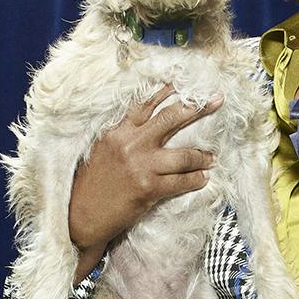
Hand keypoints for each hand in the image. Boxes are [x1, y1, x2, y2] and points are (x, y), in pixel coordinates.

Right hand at [69, 84, 222, 257]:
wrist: (81, 215)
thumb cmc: (92, 183)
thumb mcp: (103, 149)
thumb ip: (124, 134)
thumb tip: (149, 123)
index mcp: (117, 131)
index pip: (147, 104)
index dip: (170, 91)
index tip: (190, 84)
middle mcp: (130, 143)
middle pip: (171, 118)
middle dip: (198, 107)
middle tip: (217, 100)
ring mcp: (141, 166)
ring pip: (183, 154)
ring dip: (202, 156)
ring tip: (211, 157)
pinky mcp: (148, 188)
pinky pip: (181, 182)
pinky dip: (195, 179)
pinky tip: (203, 178)